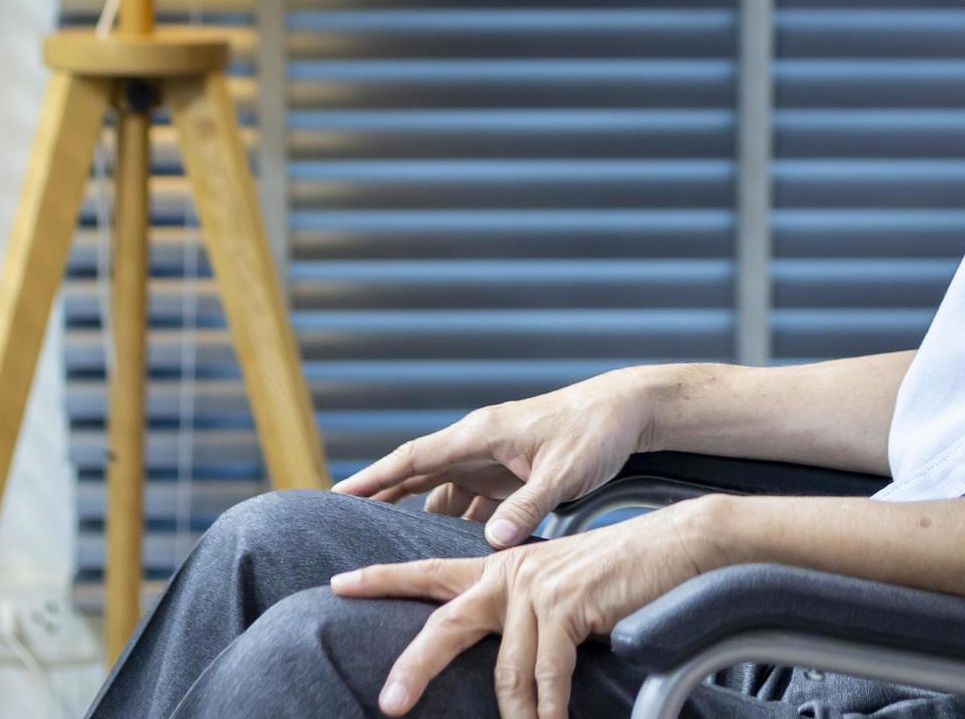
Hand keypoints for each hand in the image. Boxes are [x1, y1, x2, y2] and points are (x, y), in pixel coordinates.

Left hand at [334, 498, 730, 718]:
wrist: (673, 546)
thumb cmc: (618, 577)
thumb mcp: (558, 592)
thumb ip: (522, 618)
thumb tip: (505, 670)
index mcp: (501, 567)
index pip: (429, 573)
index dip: (381, 578)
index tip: (336, 584)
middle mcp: (509, 572)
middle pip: (444, 627)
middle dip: (413, 670)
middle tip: (388, 707)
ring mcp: (535, 586)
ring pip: (507, 672)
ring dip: (519, 716)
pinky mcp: (564, 604)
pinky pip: (548, 676)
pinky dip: (551, 708)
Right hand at [336, 371, 663, 548]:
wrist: (627, 412)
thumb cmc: (595, 431)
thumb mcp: (563, 472)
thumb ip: (528, 506)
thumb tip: (492, 542)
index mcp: (481, 434)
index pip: (414, 456)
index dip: (375, 477)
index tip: (338, 495)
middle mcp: (479, 445)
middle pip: (418, 475)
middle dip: (383, 499)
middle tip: (345, 528)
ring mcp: (494, 461)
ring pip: (444, 493)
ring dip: (421, 518)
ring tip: (392, 549)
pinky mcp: (512, 476)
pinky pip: (473, 504)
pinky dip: (457, 526)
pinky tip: (449, 552)